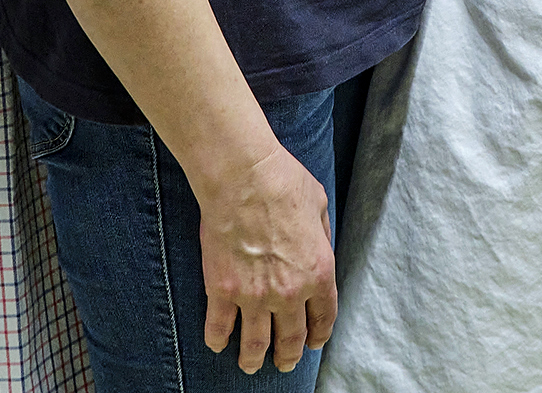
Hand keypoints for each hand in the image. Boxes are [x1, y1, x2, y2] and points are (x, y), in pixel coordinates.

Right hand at [198, 144, 337, 374]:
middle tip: (284, 363)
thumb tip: (317, 249)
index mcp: (319, 271)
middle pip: (291, 338)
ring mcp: (254, 295)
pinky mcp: (222, 290)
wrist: (243, 176)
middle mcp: (290, 291)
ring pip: (256, 343)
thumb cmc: (283, 182)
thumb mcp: (320, 207)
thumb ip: (322, 236)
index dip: (319, 335)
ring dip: (254, 359)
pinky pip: (219, 327)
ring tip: (250, 365)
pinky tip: (218, 345)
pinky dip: (218, 340)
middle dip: (288, 355)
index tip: (313, 343)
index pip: (324, 317)